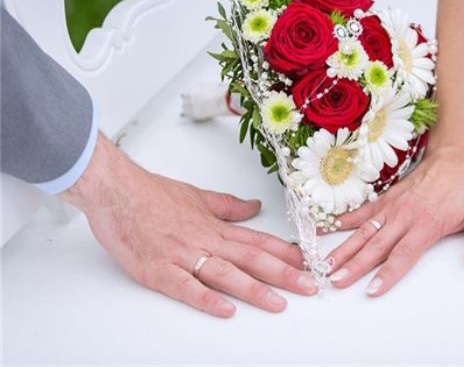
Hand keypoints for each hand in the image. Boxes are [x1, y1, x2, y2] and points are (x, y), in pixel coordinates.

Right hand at [61, 134, 317, 317]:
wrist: (116, 190)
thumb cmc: (152, 193)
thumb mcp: (198, 196)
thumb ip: (228, 206)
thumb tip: (253, 208)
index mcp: (215, 226)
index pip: (259, 241)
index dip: (286, 253)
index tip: (309, 263)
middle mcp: (205, 241)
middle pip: (252, 258)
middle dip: (284, 274)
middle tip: (310, 286)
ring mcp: (183, 256)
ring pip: (226, 274)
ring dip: (255, 290)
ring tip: (279, 303)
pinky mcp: (158, 270)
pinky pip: (186, 287)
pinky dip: (206, 298)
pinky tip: (225, 309)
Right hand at [324, 146, 463, 295]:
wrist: (454, 158)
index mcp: (426, 224)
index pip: (403, 255)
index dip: (387, 274)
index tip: (372, 290)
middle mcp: (404, 217)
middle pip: (375, 247)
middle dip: (354, 266)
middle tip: (335, 281)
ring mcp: (391, 208)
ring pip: (363, 232)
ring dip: (343, 249)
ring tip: (325, 264)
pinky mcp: (384, 200)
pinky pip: (359, 212)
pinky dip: (341, 221)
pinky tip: (324, 229)